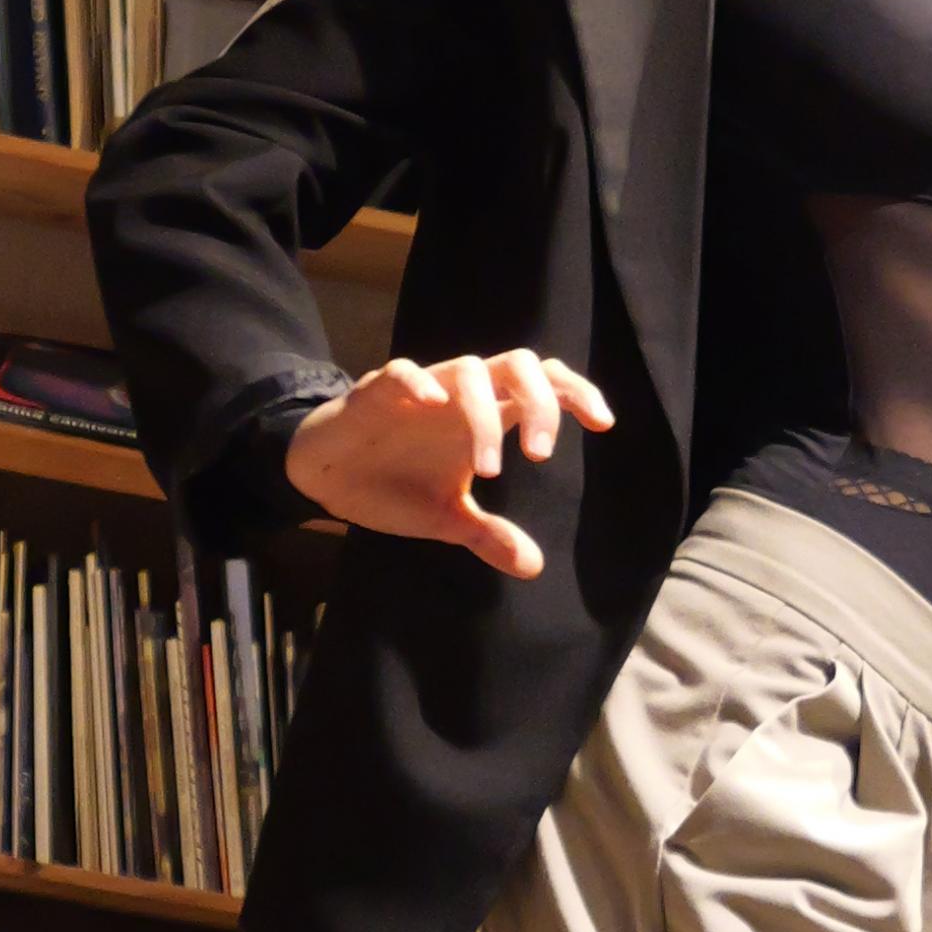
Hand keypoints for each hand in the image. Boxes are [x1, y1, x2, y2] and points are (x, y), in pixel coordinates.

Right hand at [282, 350, 611, 578]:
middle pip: (518, 365)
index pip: (543, 385)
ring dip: (485, 415)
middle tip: (542, 454)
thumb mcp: (446, 518)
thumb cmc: (394, 484)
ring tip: (490, 470)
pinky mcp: (376, 393)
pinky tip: (433, 406)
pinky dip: (420, 384)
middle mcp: (461, 395)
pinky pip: (402, 373)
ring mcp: (421, 390)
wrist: (327, 476)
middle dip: (540, 402)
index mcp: (485, 416)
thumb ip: (488, 535)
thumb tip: (534, 566)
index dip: (576, 394)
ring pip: (469, 369)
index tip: (604, 423)